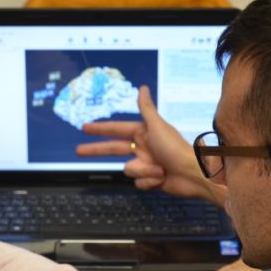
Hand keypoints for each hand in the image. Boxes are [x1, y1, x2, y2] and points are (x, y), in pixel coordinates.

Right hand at [75, 86, 224, 204]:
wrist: (193, 175)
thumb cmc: (176, 149)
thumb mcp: (157, 126)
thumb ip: (146, 109)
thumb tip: (142, 87)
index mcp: (144, 133)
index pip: (116, 130)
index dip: (100, 129)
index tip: (84, 128)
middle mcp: (144, 148)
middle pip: (114, 149)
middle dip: (97, 150)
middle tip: (78, 151)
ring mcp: (147, 164)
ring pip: (129, 169)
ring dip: (143, 171)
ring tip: (160, 169)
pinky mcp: (151, 180)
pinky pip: (139, 183)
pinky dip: (149, 182)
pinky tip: (161, 179)